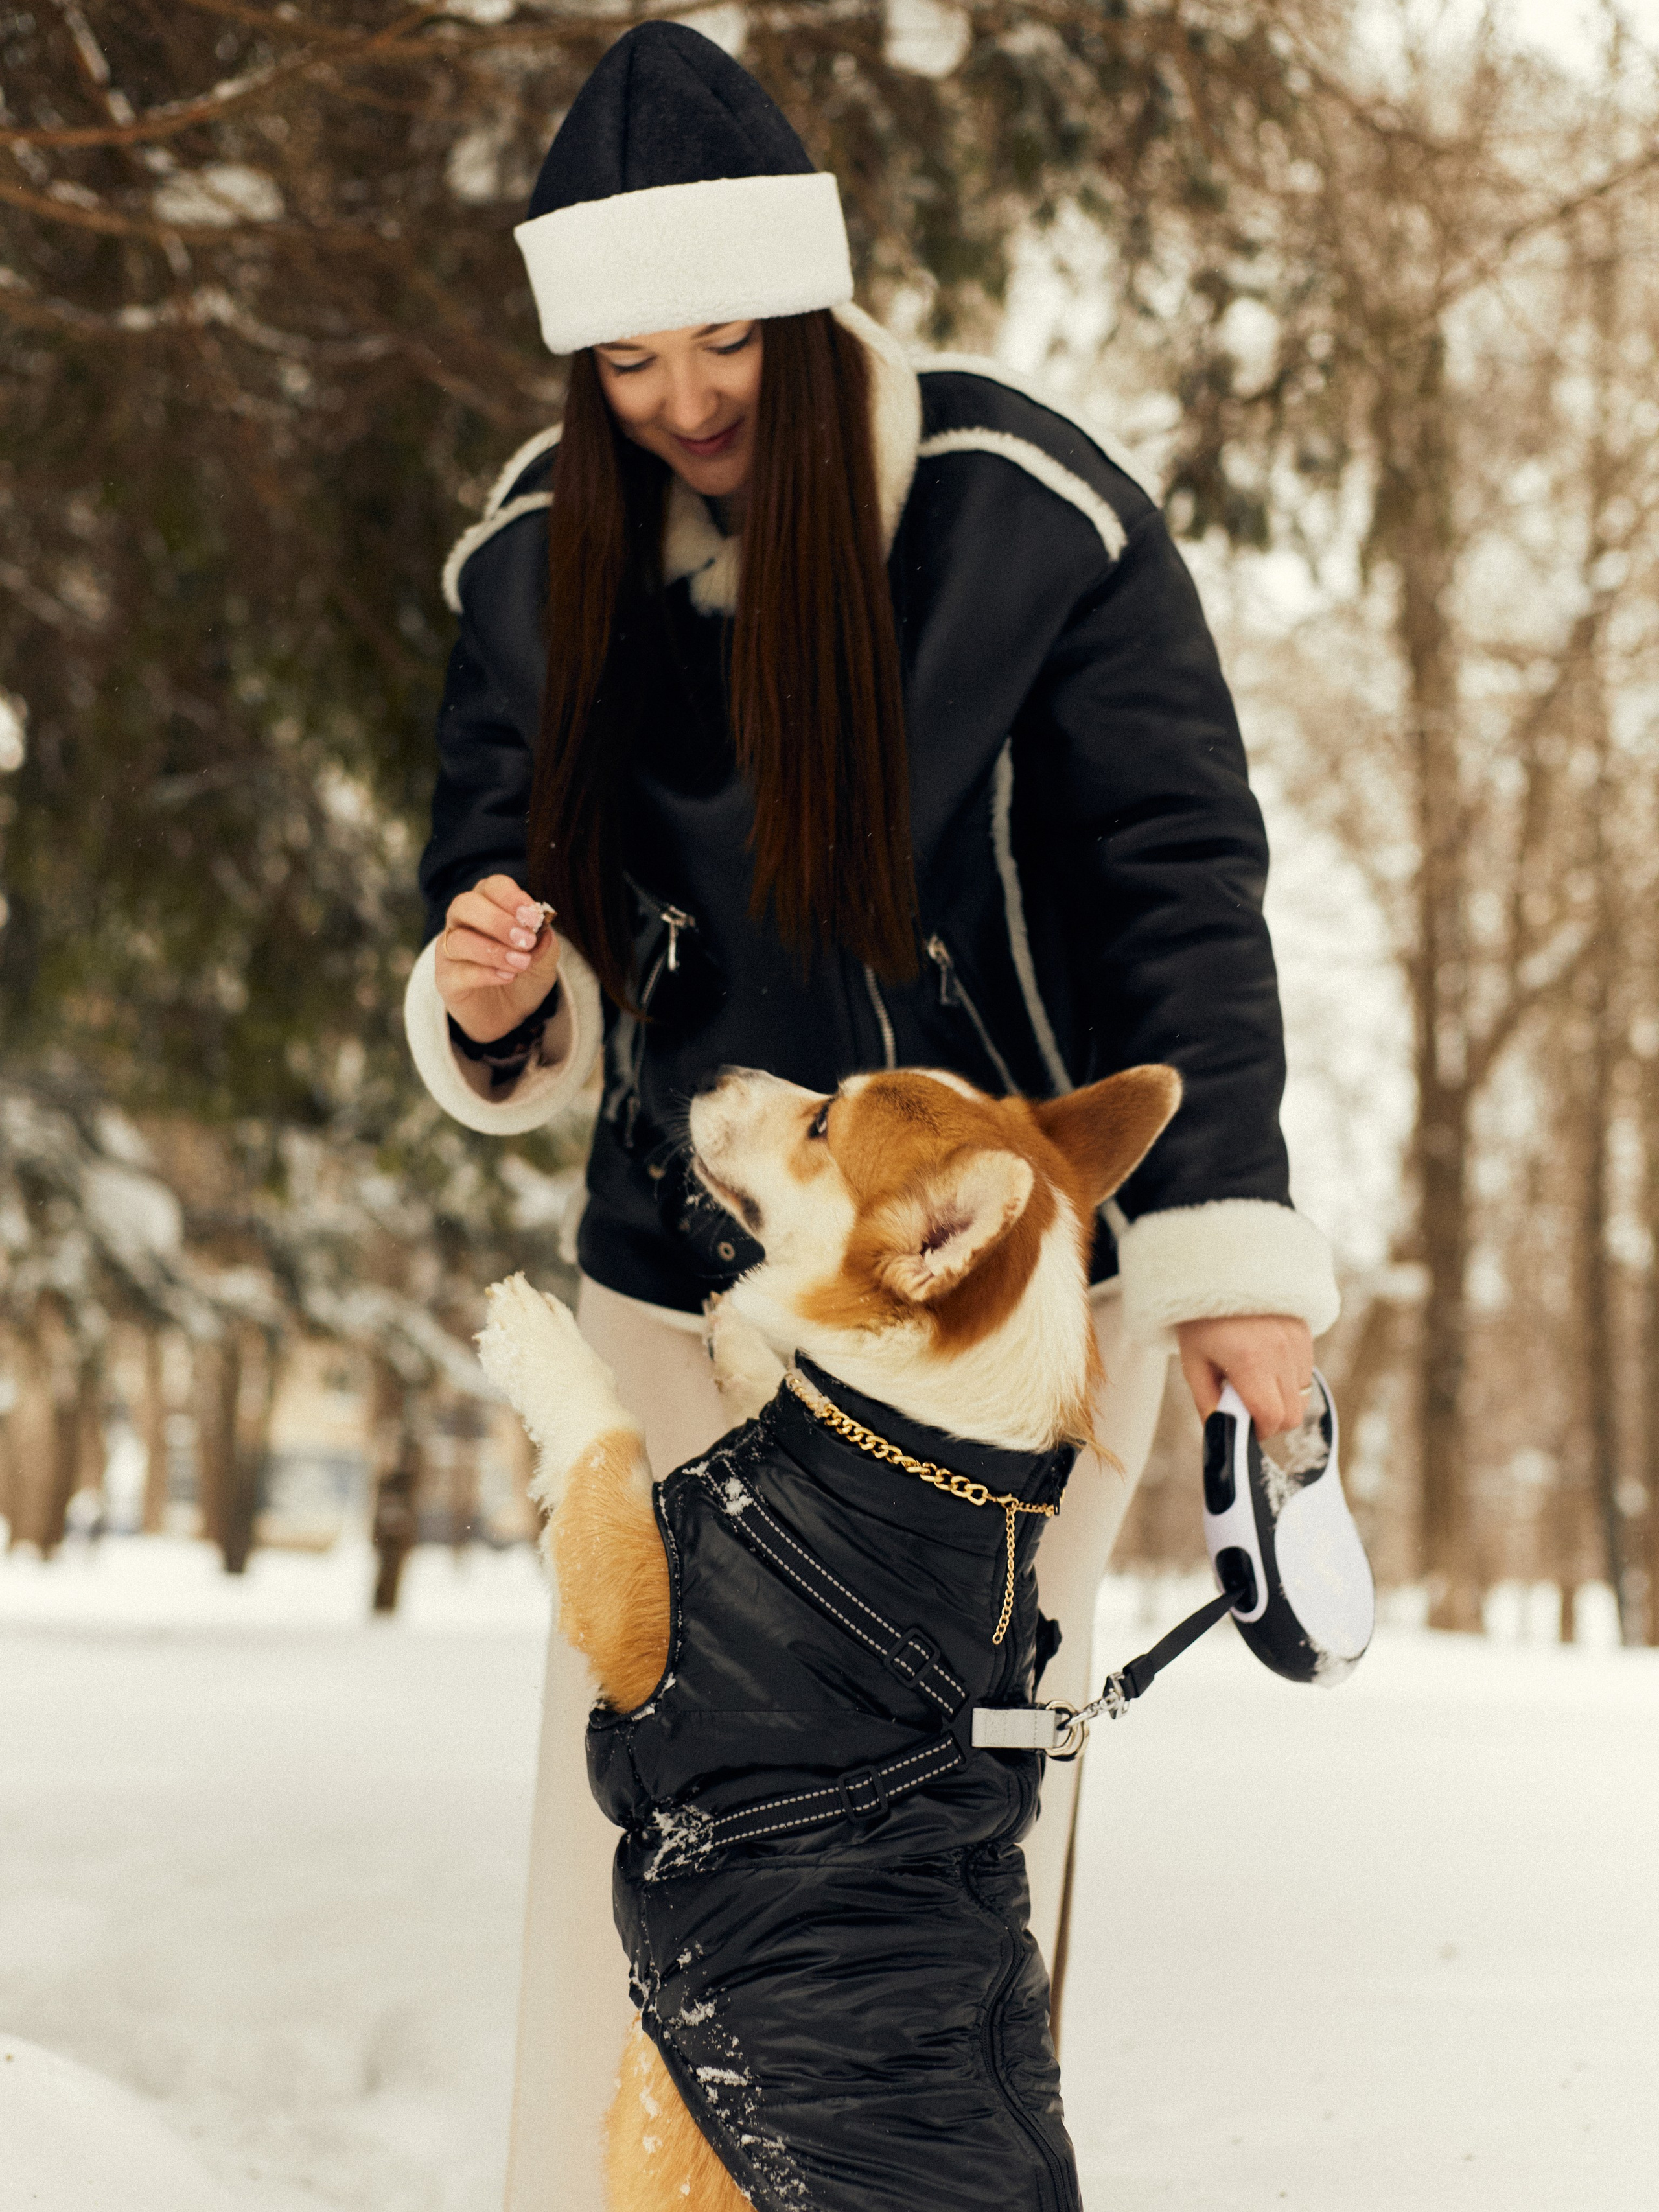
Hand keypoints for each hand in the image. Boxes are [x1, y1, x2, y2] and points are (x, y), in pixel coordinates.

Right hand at [435, 874, 561, 1043]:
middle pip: (465, 905)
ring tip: (521, 964)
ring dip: (493, 951)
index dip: (512, 898)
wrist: (512, 1012)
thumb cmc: (524, 973)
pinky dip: (485, 974)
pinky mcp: (446, 979)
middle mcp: (463, 921)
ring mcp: (450, 950)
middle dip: (497, 921)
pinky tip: (507, 977)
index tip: (533, 917)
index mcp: (489, 904)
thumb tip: (543, 930)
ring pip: (459, 940)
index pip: (493, 886)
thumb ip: (545, 942)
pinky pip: (458, 972)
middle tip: (525, 941)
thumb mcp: (545, 957)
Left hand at [1176, 1314, 1312, 1438]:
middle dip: (1271, 1421)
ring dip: (1282, 1402)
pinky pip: (1306, 1374)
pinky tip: (1267, 1367)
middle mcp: (1280, 1353)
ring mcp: (1297, 1342)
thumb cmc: (1201, 1318)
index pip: (1272, 1418)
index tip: (1243, 1427)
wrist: (1221, 1268)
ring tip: (1255, 1384)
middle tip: (1247, 1409)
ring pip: (1303, 1397)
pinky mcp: (1305, 1333)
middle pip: (1293, 1415)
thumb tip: (1220, 1432)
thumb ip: (1207, 1402)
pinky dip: (1290, 1382)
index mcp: (1250, 1361)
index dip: (1258, 1431)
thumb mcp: (1193, 1361)